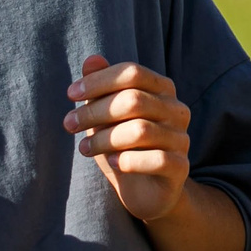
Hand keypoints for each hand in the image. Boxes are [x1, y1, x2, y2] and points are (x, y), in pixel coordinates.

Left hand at [64, 56, 193, 223]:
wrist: (146, 190)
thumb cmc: (123, 146)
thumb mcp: (107, 116)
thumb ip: (102, 87)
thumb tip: (91, 59)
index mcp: (163, 89)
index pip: (133, 73)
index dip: (99, 80)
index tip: (70, 94)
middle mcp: (177, 110)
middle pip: (134, 100)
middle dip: (94, 111)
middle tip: (69, 125)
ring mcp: (181, 138)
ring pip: (140, 131)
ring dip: (104, 139)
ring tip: (84, 148)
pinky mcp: (181, 167)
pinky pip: (156, 159)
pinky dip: (128, 161)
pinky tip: (113, 163)